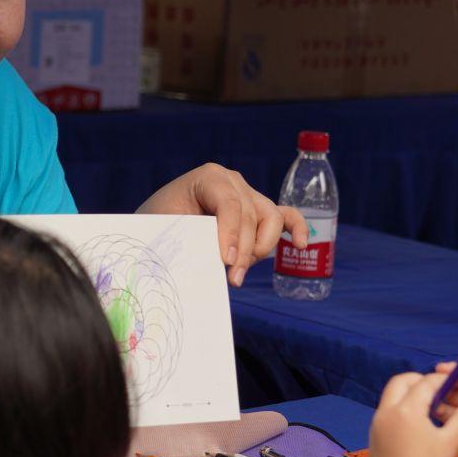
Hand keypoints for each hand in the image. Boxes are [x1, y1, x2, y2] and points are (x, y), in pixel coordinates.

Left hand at [138, 163, 305, 286]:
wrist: (156, 222)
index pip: (229, 203)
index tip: (226, 260)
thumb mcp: (168, 227)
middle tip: (231, 279)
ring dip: (261, 248)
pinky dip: (298, 229)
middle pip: (252, 215)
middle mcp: (233, 182)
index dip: (231, 233)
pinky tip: (301, 245)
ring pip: (272, 220)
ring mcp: (250, 195)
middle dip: (244, 250)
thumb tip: (218, 262)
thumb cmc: (157, 223)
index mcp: (209, 177)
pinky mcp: (260, 213)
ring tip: (240, 271)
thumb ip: (192, 238)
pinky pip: (287, 216)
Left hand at [368, 372, 457, 456]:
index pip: (424, 383)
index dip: (440, 379)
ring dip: (407, 393)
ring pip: (390, 396)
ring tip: (426, 406)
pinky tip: (414, 423)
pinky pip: (385, 412)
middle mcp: (387, 412)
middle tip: (435, 388)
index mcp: (407, 410)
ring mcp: (377, 423)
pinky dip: (399, 408)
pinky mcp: (373, 434)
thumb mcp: (451, 442)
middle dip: (418, 380)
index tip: (451, 381)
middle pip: (400, 381)